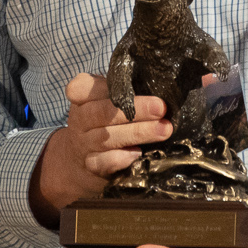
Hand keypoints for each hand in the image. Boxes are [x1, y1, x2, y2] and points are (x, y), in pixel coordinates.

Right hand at [28, 73, 171, 224]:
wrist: (78, 159)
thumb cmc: (104, 120)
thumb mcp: (107, 99)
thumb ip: (125, 88)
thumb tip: (169, 81)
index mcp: (82, 98)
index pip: (81, 88)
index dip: (99, 87)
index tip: (125, 87)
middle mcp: (80, 120)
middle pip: (102, 112)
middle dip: (135, 109)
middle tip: (161, 108)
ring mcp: (84, 144)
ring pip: (106, 137)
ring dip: (138, 133)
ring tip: (164, 129)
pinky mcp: (91, 166)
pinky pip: (102, 162)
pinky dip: (120, 158)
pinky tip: (137, 153)